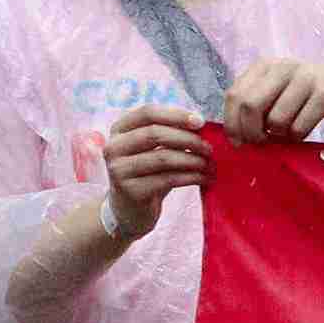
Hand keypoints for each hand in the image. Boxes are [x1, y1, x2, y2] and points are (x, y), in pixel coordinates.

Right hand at [97, 104, 212, 237]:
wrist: (129, 210)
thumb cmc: (148, 173)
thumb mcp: (152, 149)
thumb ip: (169, 132)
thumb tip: (201, 123)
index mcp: (119, 129)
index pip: (148, 112)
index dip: (176, 115)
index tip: (201, 122)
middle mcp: (114, 147)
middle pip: (155, 134)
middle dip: (188, 139)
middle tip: (209, 148)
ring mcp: (119, 170)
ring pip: (163, 157)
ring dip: (193, 160)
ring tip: (210, 164)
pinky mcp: (130, 191)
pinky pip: (167, 179)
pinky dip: (191, 177)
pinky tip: (204, 178)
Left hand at [225, 59, 323, 145]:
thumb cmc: (308, 95)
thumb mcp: (278, 92)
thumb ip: (255, 105)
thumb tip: (234, 136)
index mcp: (265, 66)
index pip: (234, 95)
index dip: (232, 123)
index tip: (239, 142)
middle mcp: (283, 67)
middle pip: (250, 106)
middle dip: (251, 133)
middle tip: (261, 144)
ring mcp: (306, 78)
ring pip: (276, 120)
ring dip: (280, 136)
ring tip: (289, 132)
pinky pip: (299, 127)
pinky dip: (298, 136)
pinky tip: (304, 132)